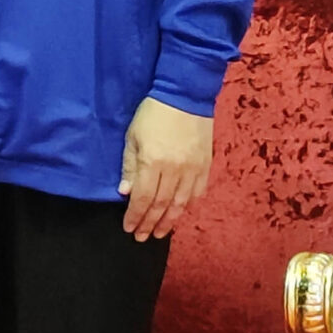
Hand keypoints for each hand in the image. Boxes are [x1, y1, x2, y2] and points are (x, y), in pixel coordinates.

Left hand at [119, 99, 211, 241]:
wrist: (185, 95)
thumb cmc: (153, 113)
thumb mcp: (133, 136)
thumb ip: (130, 166)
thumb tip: (126, 194)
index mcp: (153, 162)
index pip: (143, 199)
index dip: (135, 216)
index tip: (129, 228)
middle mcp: (174, 170)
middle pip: (161, 205)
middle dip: (150, 224)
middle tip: (142, 237)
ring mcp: (192, 168)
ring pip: (181, 203)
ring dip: (169, 221)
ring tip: (160, 232)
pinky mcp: (205, 164)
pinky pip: (198, 192)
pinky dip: (188, 206)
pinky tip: (181, 212)